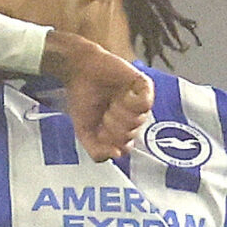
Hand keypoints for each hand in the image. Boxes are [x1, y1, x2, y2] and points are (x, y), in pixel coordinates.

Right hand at [41, 32, 151, 161]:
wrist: (80, 70)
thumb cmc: (82, 98)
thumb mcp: (84, 132)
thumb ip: (96, 151)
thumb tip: (116, 156)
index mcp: (119, 129)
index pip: (124, 147)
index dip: (110, 141)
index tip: (99, 130)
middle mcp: (131, 117)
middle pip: (131, 135)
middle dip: (114, 126)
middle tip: (104, 113)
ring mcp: (139, 101)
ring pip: (139, 120)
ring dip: (121, 113)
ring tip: (112, 103)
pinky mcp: (144, 86)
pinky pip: (146, 103)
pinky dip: (132, 102)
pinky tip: (123, 95)